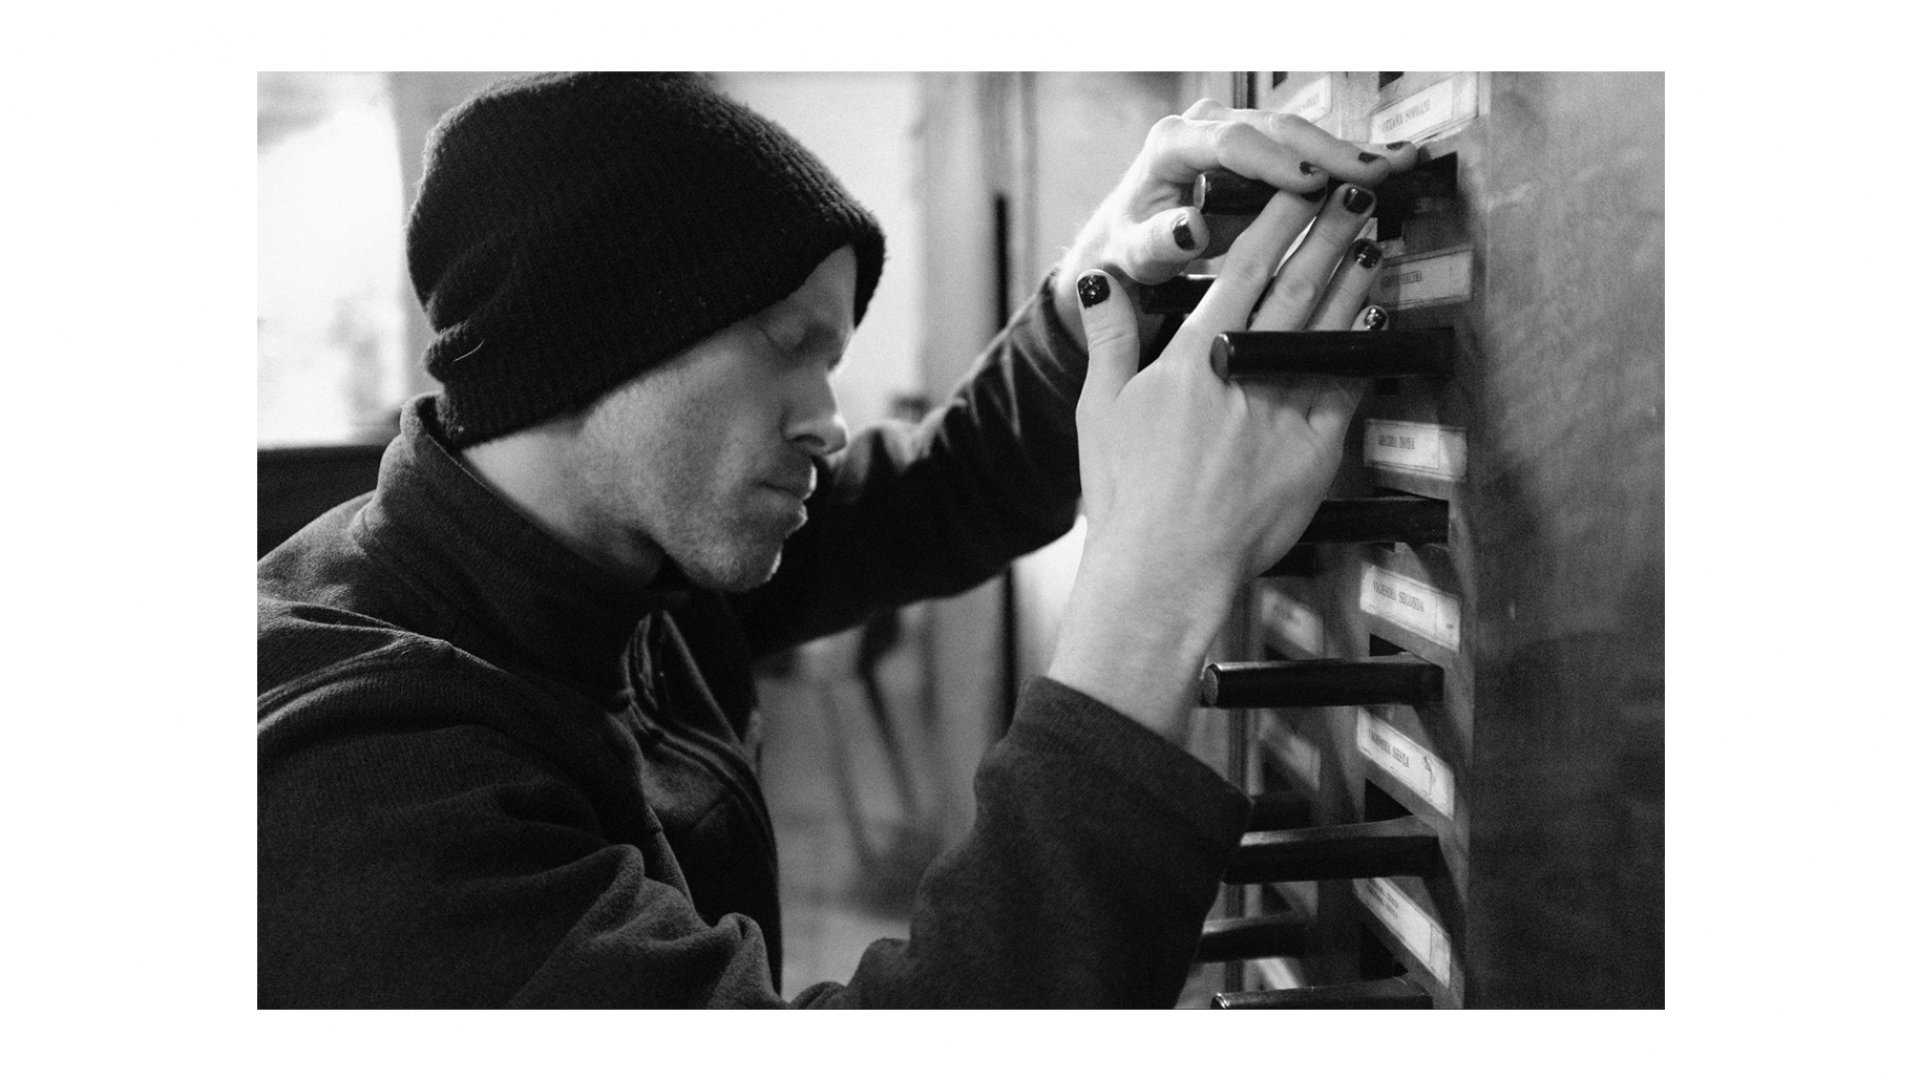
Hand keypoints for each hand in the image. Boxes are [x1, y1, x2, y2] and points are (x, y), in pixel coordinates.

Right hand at [1045, 183, 1385, 738]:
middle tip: (1358, 191)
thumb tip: (1102, 278)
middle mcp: (1243, 373)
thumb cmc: (1125, 498)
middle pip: (1299, 285)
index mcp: (1191, 357)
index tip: (1298, 186)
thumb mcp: (1098, 408)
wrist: (1165, 571)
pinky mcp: (1315, 451)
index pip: (1244, 270)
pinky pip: (1349, 385)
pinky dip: (1365, 347)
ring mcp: (1285, 410)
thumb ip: (1109, 336)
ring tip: (1377, 238)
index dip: (1278, 221)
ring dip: (1357, 277)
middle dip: (1332, 231)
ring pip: (1331, 327)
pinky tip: (1376, 319)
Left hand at [1051, 98, 1415, 342]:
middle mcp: (1205, 126)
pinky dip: (1345, 159)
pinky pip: (1304, 149)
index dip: (1274, 162)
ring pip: (1298, 135)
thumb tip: (1189, 229)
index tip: (1313, 182)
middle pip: (1275, 130)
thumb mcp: (1134, 253)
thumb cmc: (1129, 249)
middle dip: (1328, 151)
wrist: (1128, 239)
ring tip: (1398, 164)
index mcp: (1171, 145)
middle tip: (1376, 173)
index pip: (1230, 143)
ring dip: (1349, 151)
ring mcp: (1234, 131)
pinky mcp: (1257, 148)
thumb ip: (1158, 243)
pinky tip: (1387, 164)